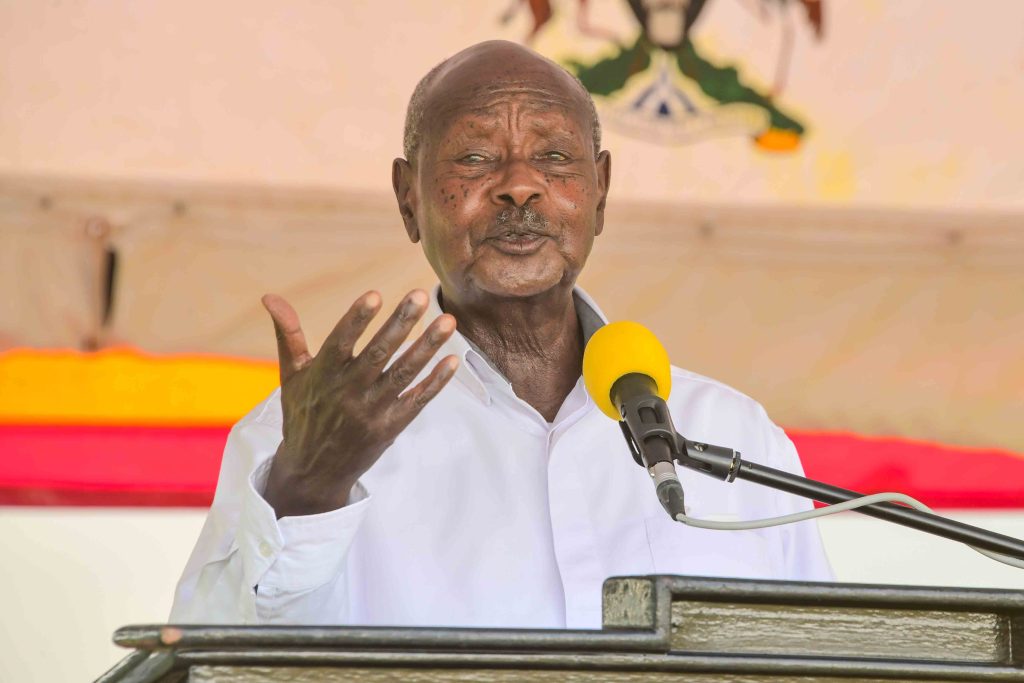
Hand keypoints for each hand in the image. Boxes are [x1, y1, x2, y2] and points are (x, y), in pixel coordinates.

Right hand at [260, 289, 457, 516]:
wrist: (313, 471)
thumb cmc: (303, 414)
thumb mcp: (292, 376)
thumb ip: (288, 334)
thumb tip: (270, 297)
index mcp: (322, 376)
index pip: (340, 343)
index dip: (356, 320)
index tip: (375, 295)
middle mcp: (347, 393)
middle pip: (378, 354)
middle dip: (400, 324)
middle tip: (421, 296)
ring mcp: (371, 411)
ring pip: (403, 374)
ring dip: (427, 347)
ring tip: (447, 321)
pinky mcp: (391, 426)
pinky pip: (417, 400)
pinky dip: (436, 382)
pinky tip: (452, 359)